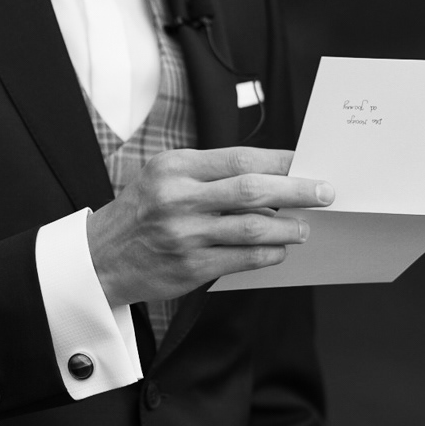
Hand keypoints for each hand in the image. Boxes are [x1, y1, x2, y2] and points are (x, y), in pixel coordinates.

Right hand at [86, 147, 333, 307]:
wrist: (98, 258)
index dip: (281, 161)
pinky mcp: (190, 267)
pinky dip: (269, 254)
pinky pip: (244, 259)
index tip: (308, 161)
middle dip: (298, 190)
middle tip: (325, 192)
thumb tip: (271, 173)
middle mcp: (178, 198)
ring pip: (254, 228)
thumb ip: (210, 173)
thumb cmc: (141, 212)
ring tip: (304, 227)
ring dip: (289, 227)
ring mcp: (185, 235)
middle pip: (253, 190)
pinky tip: (278, 250)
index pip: (240, 158)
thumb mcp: (164, 177)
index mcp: (175, 167)